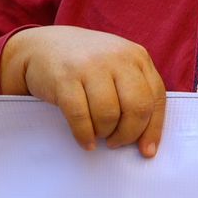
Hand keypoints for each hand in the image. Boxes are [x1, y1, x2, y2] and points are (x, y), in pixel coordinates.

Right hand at [1, 27, 167, 157]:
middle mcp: (117, 57)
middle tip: (116, 142)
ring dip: (104, 133)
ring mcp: (91, 65)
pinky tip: (85, 140)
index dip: (153, 129)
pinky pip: (80, 116)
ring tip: (98, 134)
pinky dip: (84, 135)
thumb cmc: (86, 65)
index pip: (156, 97)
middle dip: (128, 134)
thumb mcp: (117, 67)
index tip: (146, 150)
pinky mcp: (65, 77)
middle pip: (137, 107)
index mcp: (136, 56)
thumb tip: (148, 145)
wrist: (42, 46)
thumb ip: (136, 94)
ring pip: (109, 115)